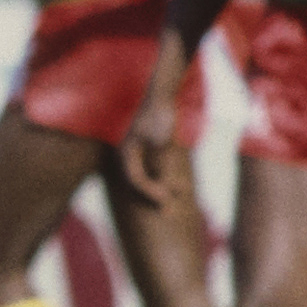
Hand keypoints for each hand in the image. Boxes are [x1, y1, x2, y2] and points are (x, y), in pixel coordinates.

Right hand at [116, 70, 186, 203]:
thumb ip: (164, 165)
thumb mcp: (164, 141)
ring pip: (148, 177)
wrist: (163, 93)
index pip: (135, 180)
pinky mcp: (148, 149)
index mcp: (126, 153)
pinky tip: (180, 184)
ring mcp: (138, 152)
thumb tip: (165, 188)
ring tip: (179, 197)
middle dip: (155, 197)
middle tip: (170, 212)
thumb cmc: (161, 115)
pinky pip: (154, 170)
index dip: (151, 193)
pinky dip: (165, 179)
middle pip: (139, 183)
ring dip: (163, 188)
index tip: (167, 200)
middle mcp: (129, 154)